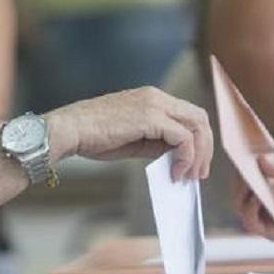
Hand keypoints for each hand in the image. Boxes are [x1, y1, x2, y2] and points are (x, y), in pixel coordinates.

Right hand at [45, 87, 212, 180]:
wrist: (69, 130)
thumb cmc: (92, 137)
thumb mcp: (132, 140)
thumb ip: (155, 144)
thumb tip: (175, 158)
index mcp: (152, 99)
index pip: (188, 115)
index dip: (198, 141)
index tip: (194, 166)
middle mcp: (156, 97)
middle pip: (199, 118)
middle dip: (205, 148)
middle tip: (198, 174)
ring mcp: (154, 105)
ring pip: (196, 126)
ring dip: (198, 154)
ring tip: (188, 176)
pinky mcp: (150, 117)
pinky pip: (182, 137)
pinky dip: (185, 157)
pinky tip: (175, 172)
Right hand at [233, 157, 273, 247]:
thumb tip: (261, 159)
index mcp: (264, 183)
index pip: (244, 173)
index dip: (240, 163)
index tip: (239, 152)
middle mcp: (258, 199)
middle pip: (238, 189)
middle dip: (239, 177)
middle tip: (243, 167)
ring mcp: (261, 215)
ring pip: (240, 205)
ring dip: (242, 193)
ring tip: (249, 181)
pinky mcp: (266, 230)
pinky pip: (250, 221)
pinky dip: (250, 210)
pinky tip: (257, 199)